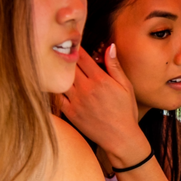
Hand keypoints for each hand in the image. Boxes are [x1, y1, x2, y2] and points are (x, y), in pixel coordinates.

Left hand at [58, 44, 150, 166]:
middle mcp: (85, 88)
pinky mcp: (69, 112)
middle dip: (66, 58)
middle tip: (62, 52)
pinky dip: (55, 89)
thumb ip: (115, 66)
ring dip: (59, 73)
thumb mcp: (126, 87)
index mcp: (100, 80)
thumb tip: (110, 47)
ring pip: (61, 80)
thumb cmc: (126, 111)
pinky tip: (56, 85)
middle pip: (69, 66)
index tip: (74, 43)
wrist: (120, 137)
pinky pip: (56, 96)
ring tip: (57, 68)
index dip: (77, 48)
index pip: (83, 57)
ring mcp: (75, 100)